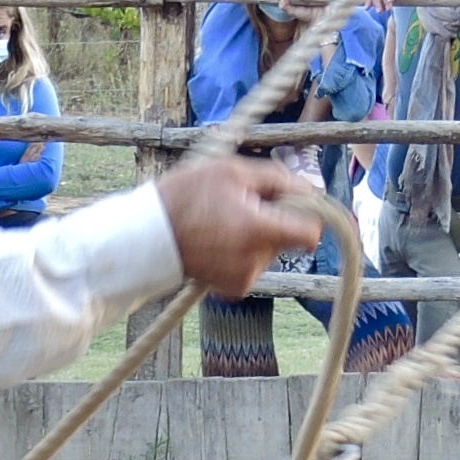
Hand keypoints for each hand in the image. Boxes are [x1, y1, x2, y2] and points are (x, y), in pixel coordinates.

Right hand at [158, 157, 322, 296]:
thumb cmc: (186, 196)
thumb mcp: (233, 171)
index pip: (312, 233)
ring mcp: (245, 277)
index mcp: (260, 230)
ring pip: (270, 251)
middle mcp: (257, 260)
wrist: (147, 236)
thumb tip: (307, 191)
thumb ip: (279, 178)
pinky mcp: (234, 288)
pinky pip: (253, 264)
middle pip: (289, 239)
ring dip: (257, 235)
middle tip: (242, 204)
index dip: (309, 215)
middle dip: (274, 220)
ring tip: (223, 220)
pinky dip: (243, 252)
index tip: (293, 204)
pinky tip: (218, 240)